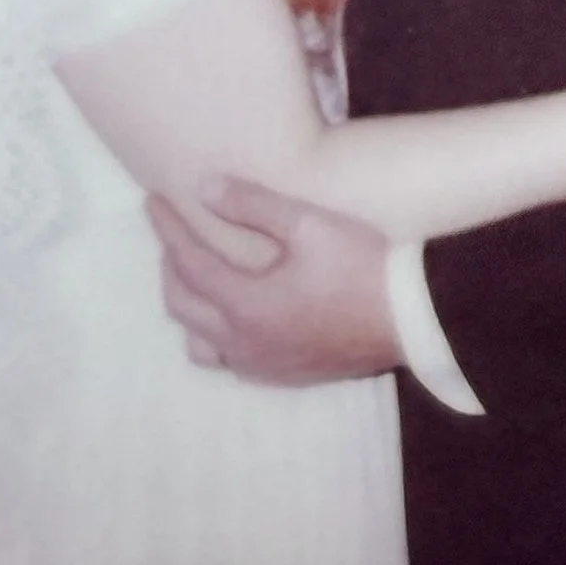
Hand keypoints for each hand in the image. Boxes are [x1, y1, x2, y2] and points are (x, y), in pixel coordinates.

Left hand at [148, 176, 400, 385]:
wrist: (414, 321)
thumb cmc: (363, 266)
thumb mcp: (309, 224)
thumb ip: (253, 205)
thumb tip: (205, 188)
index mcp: (245, 306)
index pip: (188, 262)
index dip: (167, 228)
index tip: (151, 200)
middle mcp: (244, 345)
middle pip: (183, 305)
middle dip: (170, 264)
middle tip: (173, 231)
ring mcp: (264, 366)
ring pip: (200, 343)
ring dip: (190, 306)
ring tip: (198, 272)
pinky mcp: (285, 376)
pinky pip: (230, 359)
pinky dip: (216, 331)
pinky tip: (234, 310)